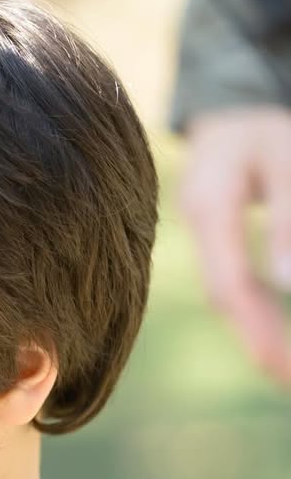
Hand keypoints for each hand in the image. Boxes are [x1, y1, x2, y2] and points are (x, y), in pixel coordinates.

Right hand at [179, 105, 290, 384]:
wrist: (233, 100)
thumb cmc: (266, 124)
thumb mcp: (288, 155)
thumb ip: (288, 216)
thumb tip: (288, 285)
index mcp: (211, 201)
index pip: (230, 280)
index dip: (255, 327)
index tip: (278, 365)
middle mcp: (197, 219)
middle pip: (224, 294)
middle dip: (256, 338)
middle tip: (286, 378)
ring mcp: (201, 228)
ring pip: (226, 290)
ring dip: (255, 328)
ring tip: (280, 365)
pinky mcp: (211, 233)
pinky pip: (230, 277)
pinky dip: (253, 306)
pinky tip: (269, 329)